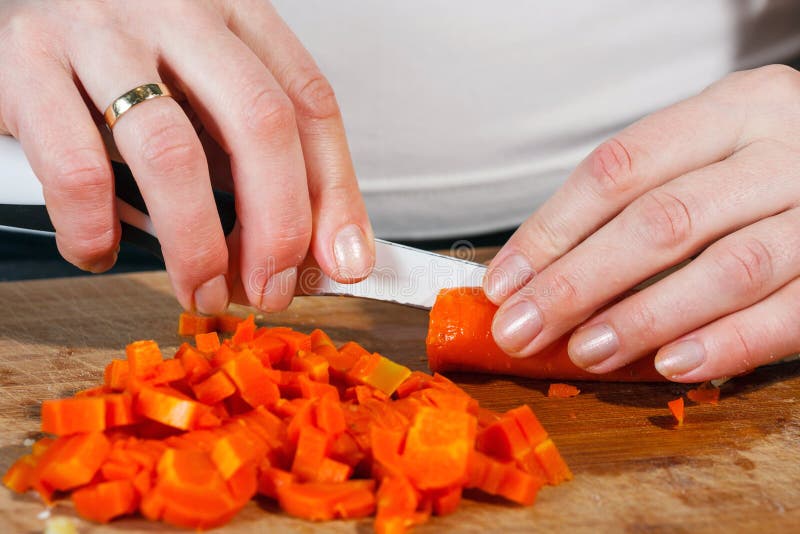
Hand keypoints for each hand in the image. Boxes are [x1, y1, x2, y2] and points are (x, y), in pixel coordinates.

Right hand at [0, 0, 373, 313]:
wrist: (27, 2)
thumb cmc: (130, 55)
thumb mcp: (210, 89)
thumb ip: (259, 157)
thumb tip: (317, 250)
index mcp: (236, 14)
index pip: (310, 105)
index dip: (335, 194)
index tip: (343, 261)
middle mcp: (178, 14)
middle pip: (260, 124)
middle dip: (278, 227)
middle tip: (271, 288)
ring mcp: (102, 34)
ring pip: (172, 153)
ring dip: (197, 246)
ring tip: (200, 288)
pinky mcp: (28, 63)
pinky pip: (77, 168)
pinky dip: (96, 231)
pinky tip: (104, 248)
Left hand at [483, 64, 799, 381]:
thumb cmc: (761, 170)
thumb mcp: (707, 154)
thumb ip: (636, 201)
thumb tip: (535, 276)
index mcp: (734, 108)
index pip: (620, 167)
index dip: (552, 229)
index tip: (505, 282)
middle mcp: (783, 147)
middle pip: (662, 219)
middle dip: (579, 282)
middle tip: (524, 328)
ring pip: (726, 268)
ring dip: (645, 318)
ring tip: (586, 351)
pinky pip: (787, 314)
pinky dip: (725, 343)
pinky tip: (670, 365)